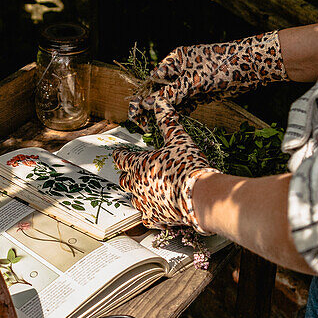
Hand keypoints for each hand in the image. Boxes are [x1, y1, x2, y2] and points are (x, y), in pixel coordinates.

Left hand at [113, 104, 216, 230]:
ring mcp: (144, 202)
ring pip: (132, 198)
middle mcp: (136, 184)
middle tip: (130, 172)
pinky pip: (146, 217)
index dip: (120, 155)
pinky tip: (154, 211)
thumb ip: (167, 120)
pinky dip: (149, 213)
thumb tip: (159, 100)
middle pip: (124, 180)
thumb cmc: (188, 165)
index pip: (121, 158)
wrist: (199, 195)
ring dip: (136, 193)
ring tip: (143, 190)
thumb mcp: (178, 138)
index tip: (118, 154)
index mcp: (138, 164)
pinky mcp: (154, 217)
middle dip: (126, 175)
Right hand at [128, 31, 286, 121]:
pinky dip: (178, 114)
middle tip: (141, 124)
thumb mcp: (194, 80)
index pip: (152, 80)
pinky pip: (185, 105)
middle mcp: (181, 70)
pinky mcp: (201, 93)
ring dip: (164, 112)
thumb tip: (147, 104)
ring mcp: (191, 82)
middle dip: (150, 106)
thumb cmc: (222, 65)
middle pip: (160, 90)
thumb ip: (171, 93)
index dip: (142, 97)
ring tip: (152, 128)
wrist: (253, 66)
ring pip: (172, 100)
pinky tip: (170, 125)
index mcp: (175, 60)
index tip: (135, 114)